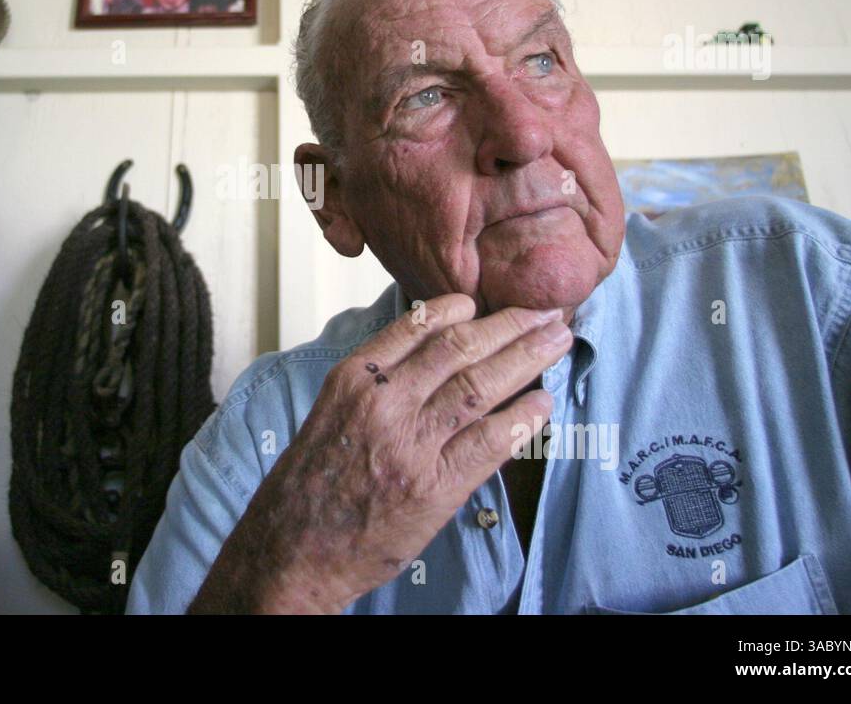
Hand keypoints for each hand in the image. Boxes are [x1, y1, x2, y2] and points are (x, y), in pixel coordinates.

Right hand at [188, 293, 568, 612]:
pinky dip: (521, 420)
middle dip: (510, 326)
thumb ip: (376, 383)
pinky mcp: (435, 488)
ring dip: (527, 360)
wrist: (293, 550)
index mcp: (354, 379)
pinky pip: (489, 442)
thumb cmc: (310, 484)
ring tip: (557, 341)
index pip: (418, 326)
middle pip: (460, 349)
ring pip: (481, 386)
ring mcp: (411, 446)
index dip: (461, 308)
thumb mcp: (330, 412)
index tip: (486, 301)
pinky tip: (543, 404)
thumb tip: (430, 353)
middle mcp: (383, 404)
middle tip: (545, 312)